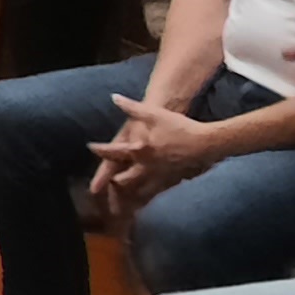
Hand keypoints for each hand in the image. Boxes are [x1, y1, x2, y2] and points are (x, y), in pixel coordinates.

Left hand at [88, 95, 220, 210]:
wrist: (205, 143)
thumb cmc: (179, 126)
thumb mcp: (154, 114)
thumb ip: (132, 107)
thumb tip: (114, 97)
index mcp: (139, 149)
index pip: (113, 152)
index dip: (100, 150)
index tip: (90, 147)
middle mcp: (146, 166)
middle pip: (124, 178)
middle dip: (113, 181)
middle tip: (105, 180)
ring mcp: (159, 175)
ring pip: (139, 188)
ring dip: (129, 193)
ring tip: (122, 194)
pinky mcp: (171, 179)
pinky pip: (155, 190)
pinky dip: (147, 194)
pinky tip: (145, 197)